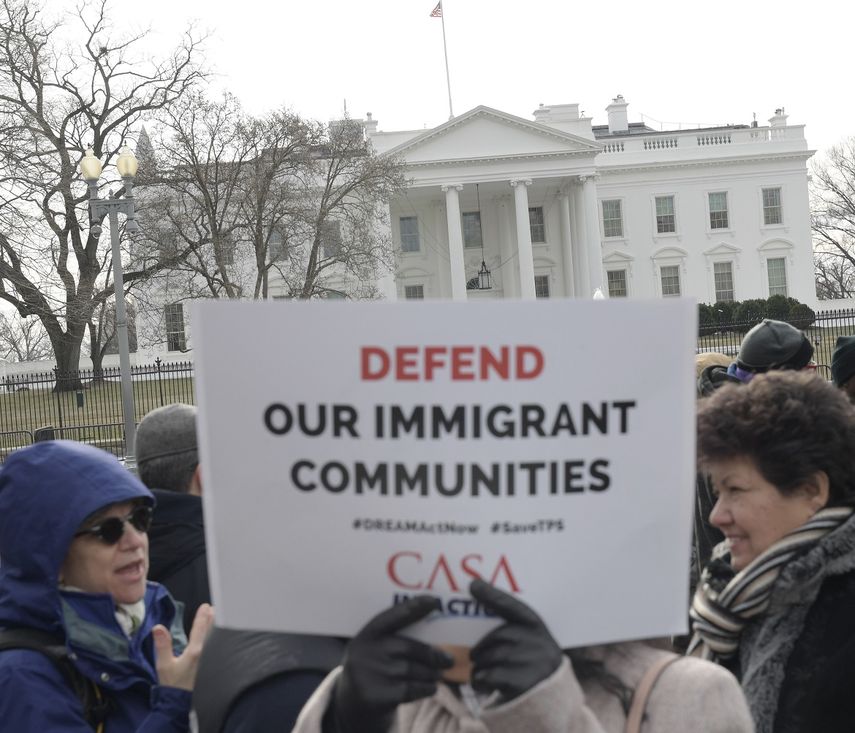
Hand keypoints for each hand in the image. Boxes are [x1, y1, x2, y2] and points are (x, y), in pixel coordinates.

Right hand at [153, 602, 213, 690]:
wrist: (179, 703)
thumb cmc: (172, 685)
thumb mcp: (164, 665)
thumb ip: (162, 645)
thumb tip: (158, 628)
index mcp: (195, 652)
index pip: (200, 628)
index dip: (202, 616)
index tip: (205, 606)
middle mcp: (207, 654)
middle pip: (212, 631)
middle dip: (213, 618)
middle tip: (213, 609)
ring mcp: (211, 660)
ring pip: (216, 639)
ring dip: (216, 627)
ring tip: (216, 618)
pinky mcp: (212, 666)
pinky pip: (217, 648)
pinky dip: (217, 638)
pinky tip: (216, 638)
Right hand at [332, 595, 452, 732]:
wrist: (352, 706)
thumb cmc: (375, 671)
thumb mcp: (377, 651)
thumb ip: (397, 640)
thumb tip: (436, 640)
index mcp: (366, 635)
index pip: (391, 616)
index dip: (413, 607)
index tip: (434, 601)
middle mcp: (364, 652)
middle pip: (407, 648)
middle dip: (432, 655)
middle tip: (448, 660)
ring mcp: (367, 675)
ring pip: (412, 670)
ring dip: (431, 674)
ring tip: (438, 675)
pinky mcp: (375, 696)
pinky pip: (410, 689)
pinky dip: (426, 688)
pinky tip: (431, 688)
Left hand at [469, 579, 561, 701]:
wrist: (552, 695)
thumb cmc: (531, 660)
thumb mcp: (529, 638)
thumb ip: (508, 626)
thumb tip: (476, 598)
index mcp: (535, 625)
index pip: (511, 606)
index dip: (492, 595)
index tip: (473, 585)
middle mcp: (538, 641)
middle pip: (498, 636)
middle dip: (482, 648)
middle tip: (475, 655)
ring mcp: (533, 663)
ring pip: (491, 657)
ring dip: (479, 666)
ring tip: (480, 672)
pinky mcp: (524, 683)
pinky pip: (491, 676)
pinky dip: (480, 680)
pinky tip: (482, 684)